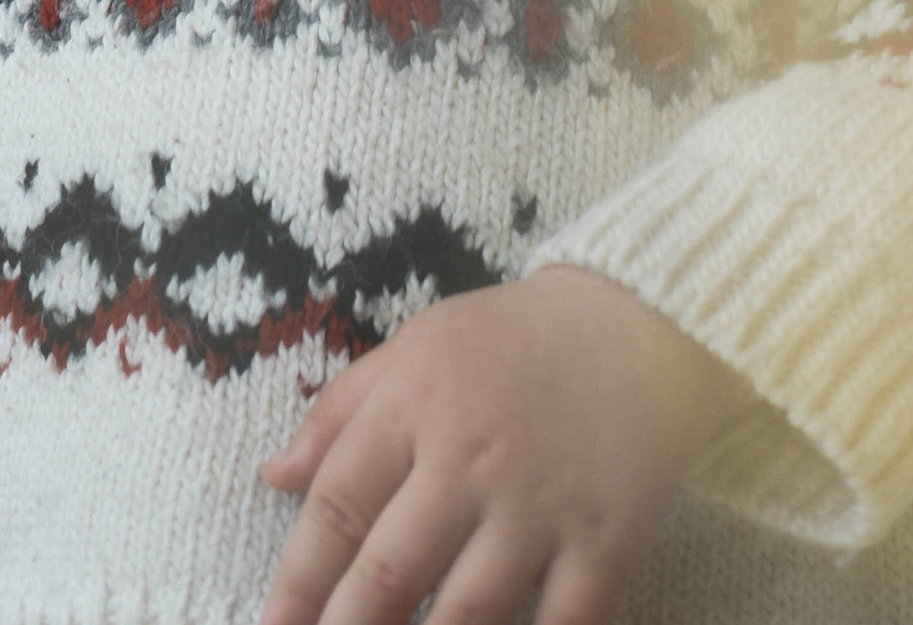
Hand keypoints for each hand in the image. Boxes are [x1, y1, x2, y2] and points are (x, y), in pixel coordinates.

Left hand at [258, 273, 747, 624]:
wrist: (637, 319)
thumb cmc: (512, 340)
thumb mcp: (416, 345)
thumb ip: (341, 411)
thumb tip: (274, 477)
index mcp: (414, 406)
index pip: (338, 506)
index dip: (296, 581)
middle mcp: (469, 460)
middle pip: (390, 573)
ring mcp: (539, 506)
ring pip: (469, 613)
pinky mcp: (605, 541)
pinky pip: (564, 622)